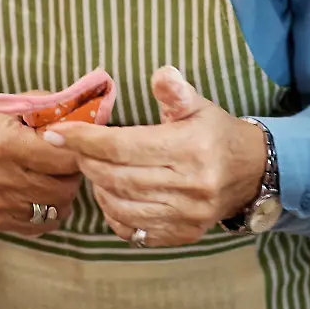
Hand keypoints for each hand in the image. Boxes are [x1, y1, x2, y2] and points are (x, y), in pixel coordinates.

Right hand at [0, 103, 82, 234]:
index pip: (64, 158)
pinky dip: (48, 211)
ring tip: (51, 177)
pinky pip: (40, 225)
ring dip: (62, 195)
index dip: (77, 153)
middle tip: (64, 164)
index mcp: (4, 143)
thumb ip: (57, 111)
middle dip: (71, 176)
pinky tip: (39, 194)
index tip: (75, 147)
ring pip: (55, 210)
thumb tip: (94, 122)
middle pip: (63, 189)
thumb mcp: (21, 108)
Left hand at [46, 66, 266, 246]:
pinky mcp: (183, 235)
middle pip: (118, 178)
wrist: (252, 173)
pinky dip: (113, 214)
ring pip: (122, 206)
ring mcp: (187, 214)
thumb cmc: (215, 134)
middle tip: (75, 149)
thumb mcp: (199, 105)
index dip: (85, 139)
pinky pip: (135, 231)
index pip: (124, 146)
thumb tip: (160, 74)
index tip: (57, 133)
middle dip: (87, 162)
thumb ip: (175, 90)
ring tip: (93, 170)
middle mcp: (191, 185)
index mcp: (191, 148)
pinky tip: (110, 195)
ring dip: (97, 188)